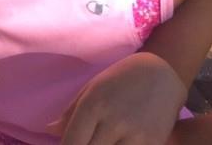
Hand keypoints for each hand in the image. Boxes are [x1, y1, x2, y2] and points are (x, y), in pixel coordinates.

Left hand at [52, 52, 185, 144]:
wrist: (162, 74)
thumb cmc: (120, 79)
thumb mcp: (90, 90)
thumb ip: (70, 114)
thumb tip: (48, 130)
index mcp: (93, 107)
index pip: (72, 142)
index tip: (67, 144)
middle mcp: (113, 123)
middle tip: (85, 140)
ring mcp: (136, 136)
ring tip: (101, 139)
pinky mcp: (154, 143)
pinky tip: (116, 142)